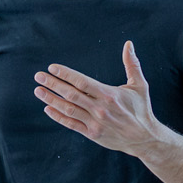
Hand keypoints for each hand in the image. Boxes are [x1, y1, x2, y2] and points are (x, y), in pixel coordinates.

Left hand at [34, 41, 163, 156]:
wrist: (145, 139)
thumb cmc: (141, 110)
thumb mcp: (140, 86)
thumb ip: (132, 64)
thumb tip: (129, 44)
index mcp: (109, 94)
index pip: (82, 82)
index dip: (66, 75)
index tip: (52, 68)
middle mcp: (100, 109)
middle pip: (71, 94)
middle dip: (53, 84)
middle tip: (38, 76)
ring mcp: (95, 123)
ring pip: (68, 109)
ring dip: (51, 99)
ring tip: (38, 90)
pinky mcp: (92, 134)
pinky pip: (71, 124)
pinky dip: (58, 116)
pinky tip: (47, 108)